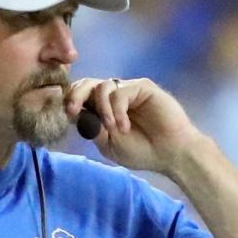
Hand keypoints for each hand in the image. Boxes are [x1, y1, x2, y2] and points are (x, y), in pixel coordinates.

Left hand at [64, 76, 201, 175]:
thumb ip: (92, 128)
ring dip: (102, 109)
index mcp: (102, 110)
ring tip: (113, 128)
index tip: (67, 113)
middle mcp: (113, 96)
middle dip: (76, 94)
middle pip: (86, 83)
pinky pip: (120, 92)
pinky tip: (125, 127)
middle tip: (73, 110)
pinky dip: (117, 111)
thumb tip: (73, 114)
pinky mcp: (142, 87)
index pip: (80, 96)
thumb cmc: (141, 151)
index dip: (70, 101)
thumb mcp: (108, 144)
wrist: (169, 153)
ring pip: (102, 86)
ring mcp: (128, 90)